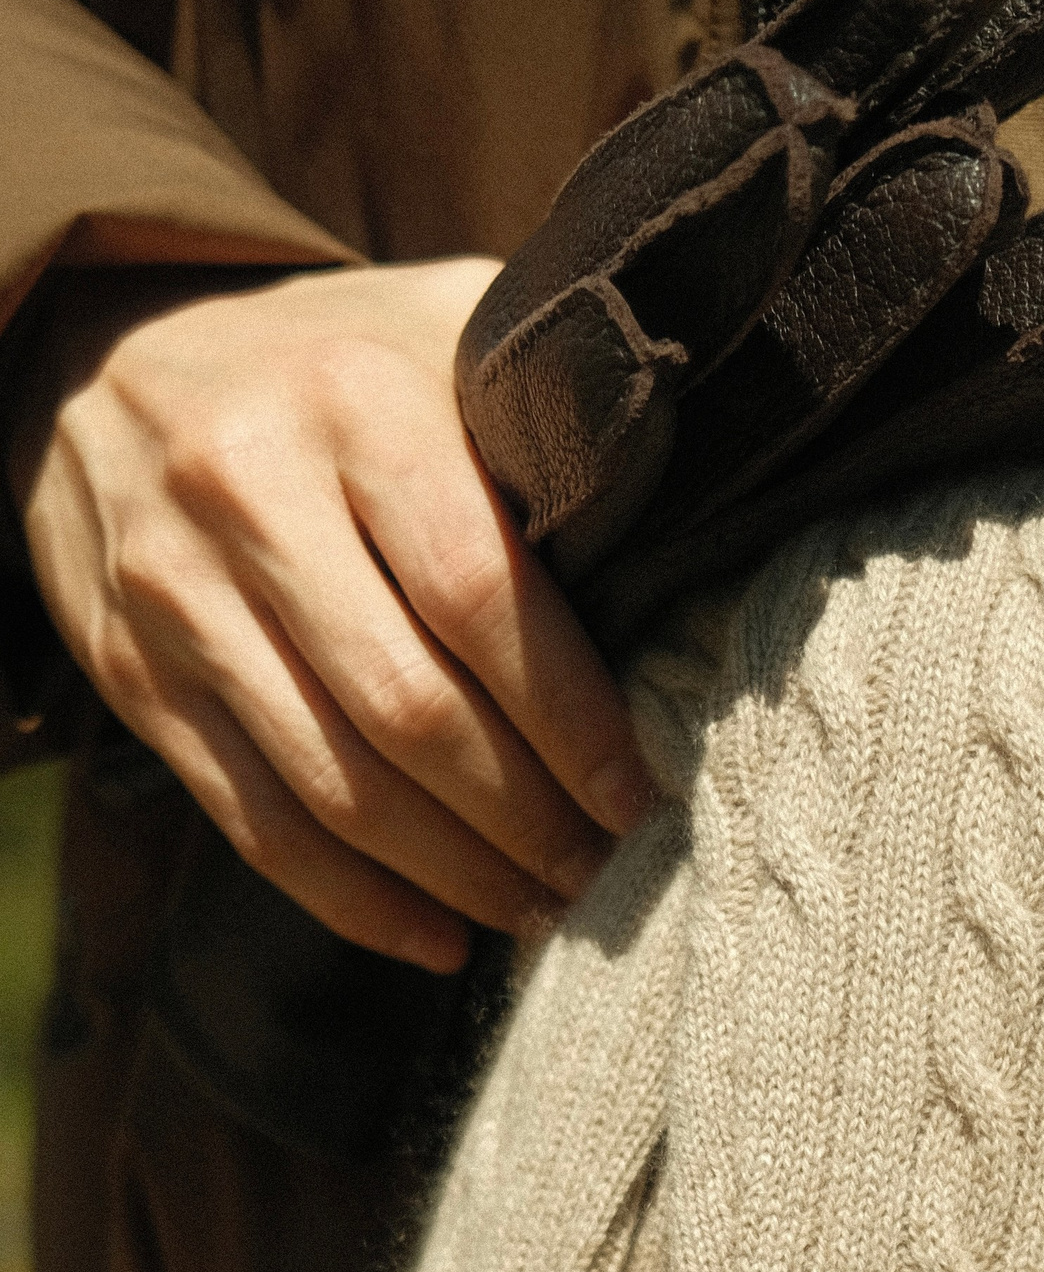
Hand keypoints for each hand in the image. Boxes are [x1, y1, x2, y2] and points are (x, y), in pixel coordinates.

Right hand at [6, 259, 654, 970]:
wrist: (108, 355)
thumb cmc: (337, 367)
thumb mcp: (441, 335)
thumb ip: (550, 418)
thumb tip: (707, 523)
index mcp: (355, 406)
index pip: (479, 596)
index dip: (569, 718)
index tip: (637, 795)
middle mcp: (251, 496)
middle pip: (410, 712)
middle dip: (525, 820)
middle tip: (605, 874)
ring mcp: (179, 597)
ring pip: (335, 787)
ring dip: (455, 876)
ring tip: (541, 912)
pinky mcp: (136, 677)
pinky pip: (256, 824)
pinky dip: (356, 902)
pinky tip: (440, 936)